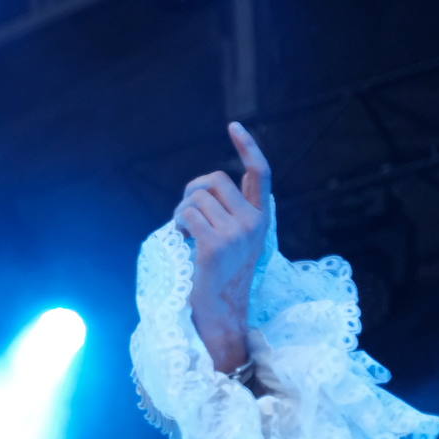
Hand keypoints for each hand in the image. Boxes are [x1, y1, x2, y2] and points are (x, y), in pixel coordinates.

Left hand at [174, 121, 272, 372]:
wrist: (221, 312)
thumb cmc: (219, 276)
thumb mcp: (233, 240)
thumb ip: (228, 213)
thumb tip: (201, 189)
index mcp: (261, 217)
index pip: (260, 173)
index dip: (248, 147)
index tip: (234, 126)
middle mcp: (253, 222)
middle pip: (214, 179)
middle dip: (192, 190)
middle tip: (185, 213)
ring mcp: (236, 232)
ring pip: (197, 197)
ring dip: (181, 210)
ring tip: (184, 232)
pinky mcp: (215, 244)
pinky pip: (186, 215)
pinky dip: (177, 222)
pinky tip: (181, 238)